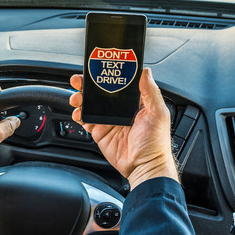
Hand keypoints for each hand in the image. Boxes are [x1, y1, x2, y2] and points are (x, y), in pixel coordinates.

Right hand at [69, 68, 178, 188]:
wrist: (144, 166)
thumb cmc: (155, 143)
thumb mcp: (157, 113)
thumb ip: (151, 92)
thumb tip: (145, 71)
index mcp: (134, 102)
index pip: (117, 83)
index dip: (106, 75)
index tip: (97, 68)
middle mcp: (119, 110)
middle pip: (99, 93)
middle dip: (87, 85)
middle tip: (79, 80)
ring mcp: (108, 120)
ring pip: (89, 104)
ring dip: (80, 98)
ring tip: (76, 97)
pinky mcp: (99, 132)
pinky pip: (85, 120)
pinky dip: (79, 115)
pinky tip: (77, 112)